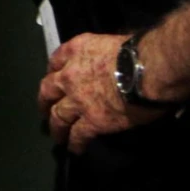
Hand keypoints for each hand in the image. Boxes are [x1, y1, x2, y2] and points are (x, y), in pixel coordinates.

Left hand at [40, 33, 167, 152]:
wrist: (145, 71)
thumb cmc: (135, 52)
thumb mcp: (109, 42)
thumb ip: (99, 53)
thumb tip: (107, 60)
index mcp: (76, 50)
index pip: (55, 60)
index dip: (53, 72)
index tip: (53, 79)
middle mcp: (69, 75)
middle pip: (47, 90)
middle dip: (44, 101)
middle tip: (45, 110)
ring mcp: (77, 100)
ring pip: (57, 116)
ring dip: (56, 127)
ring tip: (58, 136)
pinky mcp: (91, 121)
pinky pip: (77, 135)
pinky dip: (75, 143)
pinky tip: (76, 148)